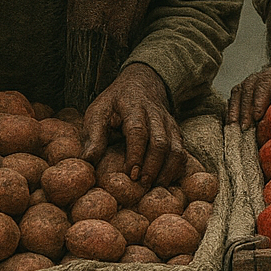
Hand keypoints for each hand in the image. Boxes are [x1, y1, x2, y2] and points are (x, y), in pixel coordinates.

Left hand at [82, 63, 183, 187]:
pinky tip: (165, 180)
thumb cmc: (115, 103)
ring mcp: (169, 123)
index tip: (132, 174)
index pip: (138, 131)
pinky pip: (182, 151)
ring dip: (167, 170)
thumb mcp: (99, 111)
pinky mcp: (176, 132)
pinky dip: (177, 168)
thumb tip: (88, 160)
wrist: (142, 84)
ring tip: (155, 186)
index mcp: (133, 107)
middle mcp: (156, 114)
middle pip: (160, 142)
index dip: (136, 153)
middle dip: (153, 166)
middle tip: (143, 185)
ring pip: (175, 148)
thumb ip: (93, 135)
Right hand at [227, 57, 270, 130]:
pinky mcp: (243, 88)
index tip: (257, 117)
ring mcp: (249, 82)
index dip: (259, 103)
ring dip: (234, 111)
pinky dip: (231, 109)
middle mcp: (258, 78)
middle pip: (247, 93)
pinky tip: (230, 122)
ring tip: (232, 127)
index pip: (263, 88)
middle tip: (244, 129)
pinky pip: (234, 98)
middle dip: (245, 112)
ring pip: (238, 95)